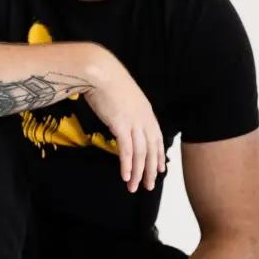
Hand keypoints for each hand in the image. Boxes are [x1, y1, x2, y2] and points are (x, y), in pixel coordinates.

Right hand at [82, 51, 165, 192]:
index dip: (158, 156)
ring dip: (137, 173)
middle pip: (151, 150)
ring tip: (134, 187)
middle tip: (149, 186)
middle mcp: (144, 119)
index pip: (156, 139)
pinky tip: (125, 176)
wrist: (100, 72)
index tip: (159, 170)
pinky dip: (127, 165)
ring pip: (140, 154)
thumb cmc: (108, 81)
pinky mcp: (121, 126)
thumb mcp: (124, 97)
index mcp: (146, 112)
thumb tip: (124, 121)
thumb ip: (128, 110)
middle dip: (150, 170)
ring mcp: (133, 123)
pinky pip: (126, 151)